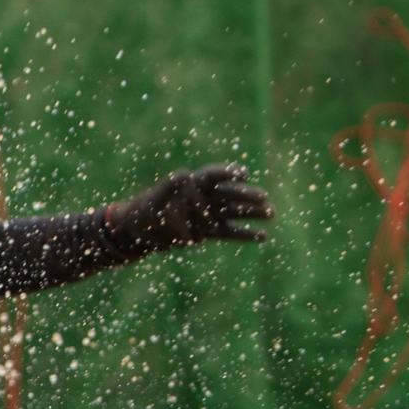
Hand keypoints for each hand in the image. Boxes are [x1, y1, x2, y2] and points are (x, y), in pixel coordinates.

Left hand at [106, 164, 273, 253]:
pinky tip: (263, 236)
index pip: (213, 175)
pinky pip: (230, 232)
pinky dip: (246, 234)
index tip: (242, 173)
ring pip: (234, 212)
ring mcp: (207, 215)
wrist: (137, 233)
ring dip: (253, 212)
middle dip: (246, 194)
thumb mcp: (153, 199)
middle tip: (264, 197)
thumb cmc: (144, 211)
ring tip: (271, 213)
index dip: (228, 172)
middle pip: (229, 193)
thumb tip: (184, 173)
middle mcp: (203, 198)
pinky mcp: (207, 232)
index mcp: (191, 184)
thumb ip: (169, 186)